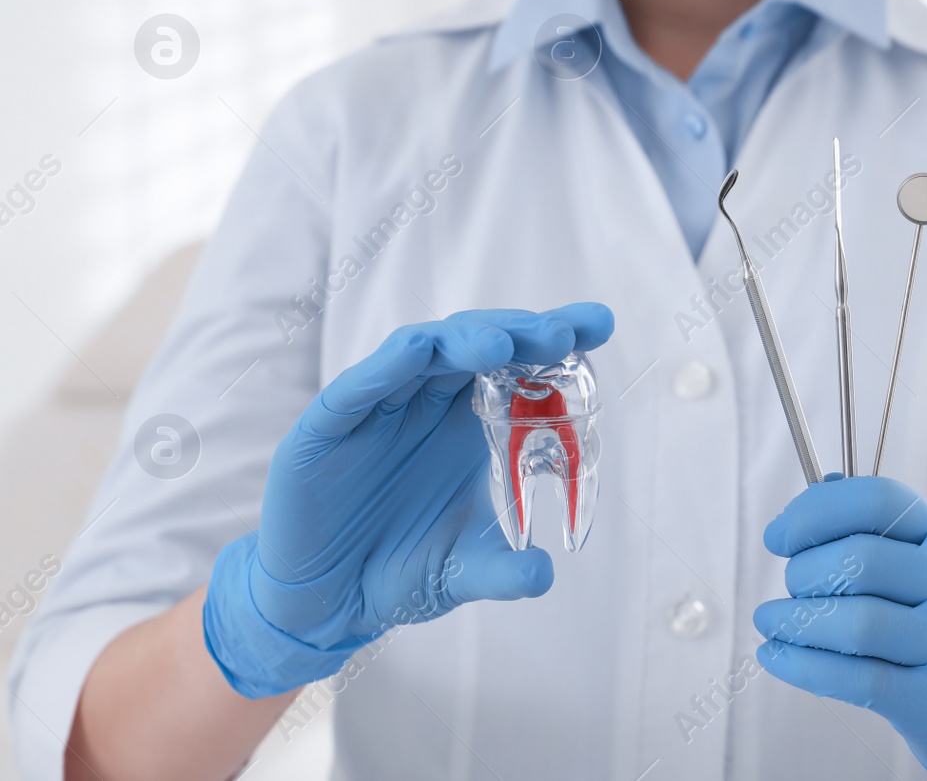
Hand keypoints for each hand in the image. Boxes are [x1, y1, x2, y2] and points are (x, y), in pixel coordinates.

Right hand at [204, 304, 613, 697]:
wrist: (326, 602)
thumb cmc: (399, 571)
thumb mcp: (461, 572)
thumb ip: (502, 571)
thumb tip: (545, 574)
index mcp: (469, 423)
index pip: (517, 364)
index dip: (555, 338)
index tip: (600, 324)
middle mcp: (427, 404)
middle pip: (476, 345)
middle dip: (520, 332)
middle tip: (561, 334)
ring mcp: (378, 409)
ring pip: (422, 353)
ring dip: (462, 340)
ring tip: (502, 345)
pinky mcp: (326, 428)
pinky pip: (358, 387)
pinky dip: (388, 366)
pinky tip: (418, 352)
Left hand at [753, 477, 926, 780]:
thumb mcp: (918, 565)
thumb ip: (869, 525)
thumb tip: (817, 492)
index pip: (880, 500)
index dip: (817, 510)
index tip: (778, 537)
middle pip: (862, 560)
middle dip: (804, 571)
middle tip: (790, 589)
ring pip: (859, 624)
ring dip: (796, 620)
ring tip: (770, 621)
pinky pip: (858, 680)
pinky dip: (802, 665)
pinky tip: (774, 655)